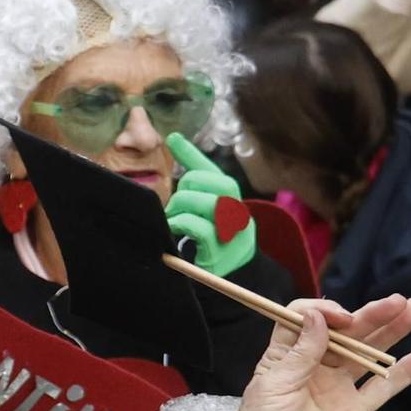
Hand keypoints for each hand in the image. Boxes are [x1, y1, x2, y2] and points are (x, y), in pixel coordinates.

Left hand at [164, 133, 256, 276]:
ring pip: (211, 203)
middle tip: (173, 204)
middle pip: (217, 183)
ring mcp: (233, 232)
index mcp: (230, 196)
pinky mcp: (220, 252)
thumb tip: (174, 138)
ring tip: (172, 217)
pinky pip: (202, 229)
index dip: (191, 154)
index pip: (212, 169)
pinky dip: (182, 224)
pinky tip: (173, 228)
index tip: (172, 139)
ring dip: (183, 206)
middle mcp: (238, 210)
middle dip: (189, 187)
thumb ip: (192, 171)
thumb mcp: (202, 202)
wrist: (230, 272)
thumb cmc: (213, 232)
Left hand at [207, 295, 410, 410]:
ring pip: (368, 353)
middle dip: (370, 315)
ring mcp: (337, 387)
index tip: (339, 319)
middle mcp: (314, 365)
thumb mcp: (273, 385)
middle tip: (398, 301)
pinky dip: (405, 371)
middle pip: (345, 332)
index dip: (325, 312)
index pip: (309, 319)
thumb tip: (319, 316)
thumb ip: (300, 353)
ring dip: (391, 331)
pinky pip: (384, 388)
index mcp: (287, 354)